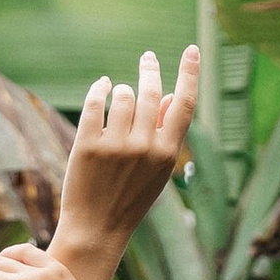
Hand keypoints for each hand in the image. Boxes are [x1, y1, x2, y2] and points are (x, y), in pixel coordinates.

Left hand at [51, 46, 200, 279]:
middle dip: (150, 69)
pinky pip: (96, 103)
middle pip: (151, 92)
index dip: (190, 74)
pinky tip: (101, 87)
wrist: (97, 229)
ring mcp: (115, 146)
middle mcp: (144, 147)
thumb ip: (166, 134)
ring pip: (123, 95)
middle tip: (148, 58)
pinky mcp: (88, 145)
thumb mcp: (157, 171)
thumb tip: (170, 95)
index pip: (184, 105)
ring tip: (119, 96)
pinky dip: (99, 90)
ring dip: (121, 90)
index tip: (192, 50)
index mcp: (167, 154)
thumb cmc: (130, 198)